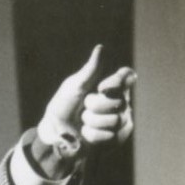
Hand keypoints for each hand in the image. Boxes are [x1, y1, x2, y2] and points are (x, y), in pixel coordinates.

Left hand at [37, 45, 135, 167]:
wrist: (56, 132)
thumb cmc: (64, 105)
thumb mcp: (75, 86)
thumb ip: (91, 70)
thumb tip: (100, 48)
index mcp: (112, 84)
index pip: (128, 76)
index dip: (117, 83)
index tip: (101, 88)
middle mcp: (120, 100)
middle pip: (119, 101)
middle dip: (95, 106)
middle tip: (84, 107)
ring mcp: (120, 118)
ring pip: (115, 120)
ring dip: (92, 122)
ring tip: (83, 121)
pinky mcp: (117, 137)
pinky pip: (112, 136)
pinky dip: (93, 135)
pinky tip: (86, 133)